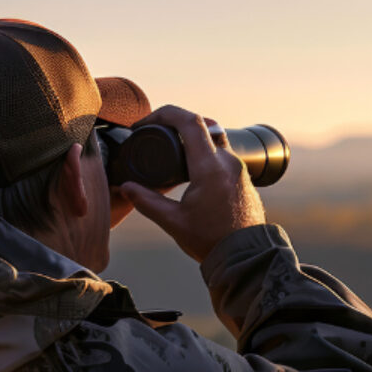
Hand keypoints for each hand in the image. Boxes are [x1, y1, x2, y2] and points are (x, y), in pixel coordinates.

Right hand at [119, 105, 265, 262]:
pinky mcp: (242, 177)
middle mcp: (228, 162)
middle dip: (176, 122)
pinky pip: (223, 152)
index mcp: (210, 167)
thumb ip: (146, 202)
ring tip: (172, 149)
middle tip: (156, 132)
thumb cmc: (212, 241)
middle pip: (202, 124)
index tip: (145, 123)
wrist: (246, 257)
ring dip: (192, 136)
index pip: (189, 121)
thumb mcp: (173, 222)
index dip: (164, 114)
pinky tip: (191, 166)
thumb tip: (125, 187)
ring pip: (214, 136)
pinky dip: (205, 150)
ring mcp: (238, 168)